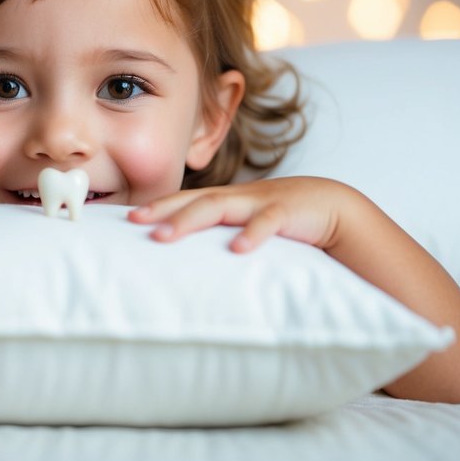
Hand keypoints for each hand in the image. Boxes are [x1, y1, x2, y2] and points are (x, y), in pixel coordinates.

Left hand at [128, 176, 354, 253]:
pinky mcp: (287, 211)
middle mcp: (238, 198)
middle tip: (134, 222)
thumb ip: (221, 237)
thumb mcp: (248, 224)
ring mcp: (260, 202)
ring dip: (188, 220)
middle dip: (161, 210)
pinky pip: (267, 221)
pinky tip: (238, 249)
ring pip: (219, 206)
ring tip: (163, 236)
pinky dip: (252, 234)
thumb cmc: (284, 218)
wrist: (332, 205)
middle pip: (193, 200)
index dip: (157, 206)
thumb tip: (189, 263)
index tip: (126, 218)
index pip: (184, 199)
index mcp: (227, 200)